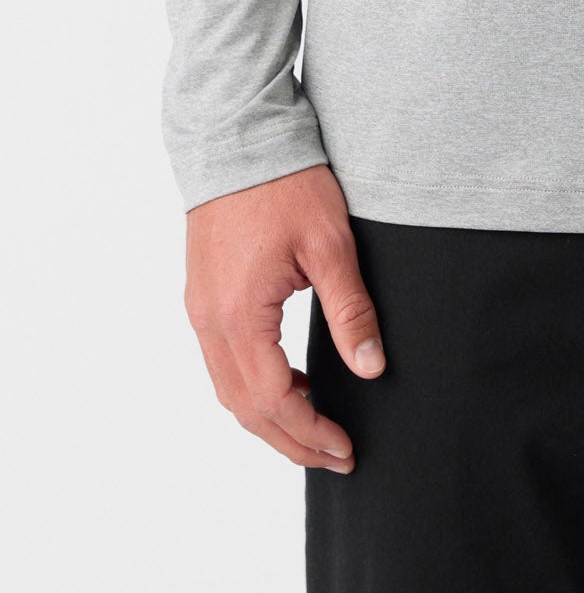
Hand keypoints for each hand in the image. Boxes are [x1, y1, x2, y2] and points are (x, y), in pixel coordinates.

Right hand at [184, 163, 384, 473]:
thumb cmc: (286, 183)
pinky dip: (256, 387)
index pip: (273, 401)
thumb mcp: (330, 244)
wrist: (238, 136)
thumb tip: (372, 367)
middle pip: (245, 408)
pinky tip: (294, 382)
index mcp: (239, 315)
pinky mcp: (203, 296)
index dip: (310, 434)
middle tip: (337, 456)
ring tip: (318, 428)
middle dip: (291, 440)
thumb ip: (350, 310)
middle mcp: (209, 321)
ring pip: (229, 390)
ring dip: (271, 417)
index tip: (346, 450)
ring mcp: (200, 310)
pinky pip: (224, 362)